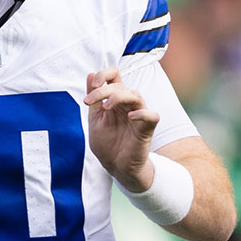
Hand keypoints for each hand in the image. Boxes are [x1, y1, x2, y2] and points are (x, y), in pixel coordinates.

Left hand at [84, 66, 158, 192]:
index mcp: (116, 99)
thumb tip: (90, 74)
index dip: (105, 74)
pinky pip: (152, 115)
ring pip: (136, 95)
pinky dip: (142, 113)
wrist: (115, 166)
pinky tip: (130, 117)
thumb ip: (94, 98)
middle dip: (103, 91)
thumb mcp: (95, 118)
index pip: (115, 75)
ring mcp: (139, 115)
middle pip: (121, 86)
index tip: (93, 84)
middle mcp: (129, 104)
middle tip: (88, 102)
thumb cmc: (107, 142)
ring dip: (119, 97)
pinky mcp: (147, 129)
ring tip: (106, 107)